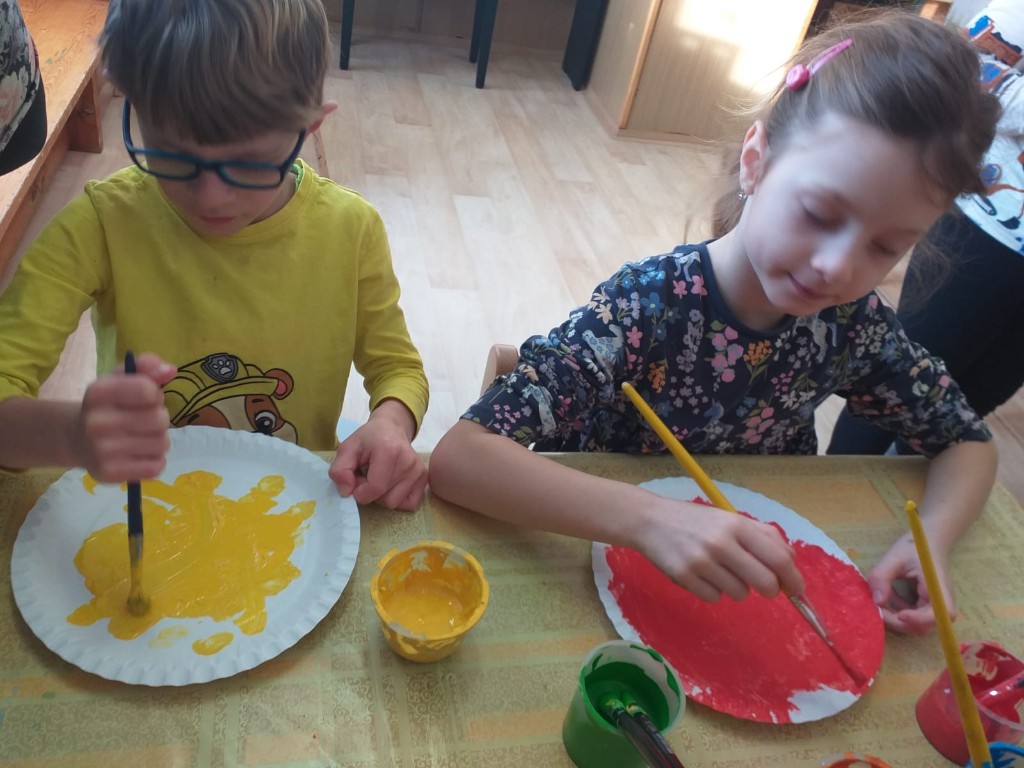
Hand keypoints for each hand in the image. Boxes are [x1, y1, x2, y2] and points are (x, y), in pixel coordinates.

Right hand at [74, 352, 176, 481]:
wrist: (77, 439)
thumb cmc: (108, 405)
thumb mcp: (122, 378)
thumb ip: (147, 366)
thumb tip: (170, 371)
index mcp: (98, 393)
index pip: (148, 390)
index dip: (154, 394)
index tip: (144, 397)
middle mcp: (96, 422)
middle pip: (160, 419)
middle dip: (159, 418)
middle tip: (142, 420)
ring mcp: (101, 451)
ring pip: (162, 444)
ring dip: (158, 439)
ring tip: (140, 436)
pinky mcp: (110, 474)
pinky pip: (156, 467)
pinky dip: (154, 460)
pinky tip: (138, 454)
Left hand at [329, 400, 425, 509]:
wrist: (392, 428)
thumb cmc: (368, 439)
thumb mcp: (347, 448)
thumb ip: (340, 470)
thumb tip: (346, 492)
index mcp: (389, 451)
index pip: (375, 488)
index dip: (359, 491)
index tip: (356, 480)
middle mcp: (409, 462)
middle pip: (385, 499)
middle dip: (370, 493)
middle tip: (367, 475)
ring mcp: (419, 471)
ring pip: (395, 503)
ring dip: (382, 496)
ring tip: (379, 478)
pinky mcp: (424, 478)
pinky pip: (408, 504)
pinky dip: (396, 498)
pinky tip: (391, 484)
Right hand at [637, 496, 803, 602]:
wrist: (649, 521)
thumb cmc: (694, 520)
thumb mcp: (728, 518)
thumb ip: (761, 534)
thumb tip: (790, 559)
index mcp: (736, 524)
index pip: (777, 557)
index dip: (793, 578)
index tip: (797, 589)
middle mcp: (721, 543)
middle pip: (764, 582)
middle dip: (770, 590)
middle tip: (764, 587)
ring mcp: (701, 561)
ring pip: (740, 593)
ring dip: (736, 587)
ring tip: (720, 570)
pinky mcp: (685, 577)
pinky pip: (715, 597)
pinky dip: (713, 591)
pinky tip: (701, 575)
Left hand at [868, 533, 953, 634]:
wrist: (929, 543)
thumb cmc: (914, 547)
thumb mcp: (894, 558)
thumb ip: (882, 577)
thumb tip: (877, 601)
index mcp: (938, 589)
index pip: (937, 614)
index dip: (918, 619)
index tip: (899, 614)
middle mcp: (941, 603)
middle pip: (925, 626)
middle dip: (899, 622)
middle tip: (877, 610)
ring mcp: (936, 608)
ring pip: (917, 626)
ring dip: (897, 618)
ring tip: (882, 600)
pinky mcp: (928, 608)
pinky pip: (914, 619)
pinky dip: (899, 612)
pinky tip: (891, 596)